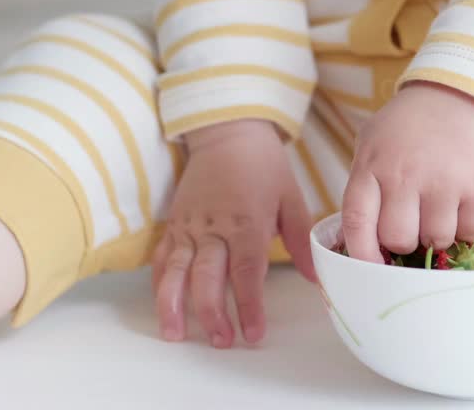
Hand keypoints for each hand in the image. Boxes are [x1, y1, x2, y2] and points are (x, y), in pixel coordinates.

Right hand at [151, 119, 315, 347]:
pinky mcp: (173, 223)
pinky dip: (159, 284)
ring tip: (174, 335)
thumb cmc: (264, 167)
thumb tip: (314, 278)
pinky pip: (161, 257)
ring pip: (175, 270)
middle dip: (212, 313)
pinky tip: (162, 307)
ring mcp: (188, 226)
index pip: (246, 272)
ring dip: (173, 305)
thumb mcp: (291, 198)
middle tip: (221, 342)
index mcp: (246, 221)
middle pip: (207, 277)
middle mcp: (213, 226)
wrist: (228, 133)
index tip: (253, 334)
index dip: (248, 305)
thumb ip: (300, 240)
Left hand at [342, 82, 473, 261]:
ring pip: (436, 241)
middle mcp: (405, 174)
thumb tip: (363, 248)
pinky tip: (460, 203)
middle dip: (404, 240)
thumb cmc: (408, 129)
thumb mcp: (372, 145)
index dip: (362, 254)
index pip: (358, 223)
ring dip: (436, 235)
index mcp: (372, 165)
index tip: (371, 267)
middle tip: (412, 223)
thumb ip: (364, 190)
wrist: (458, 96)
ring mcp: (444, 181)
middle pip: (399, 240)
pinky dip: (465, 227)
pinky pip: (469, 233)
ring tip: (438, 209)